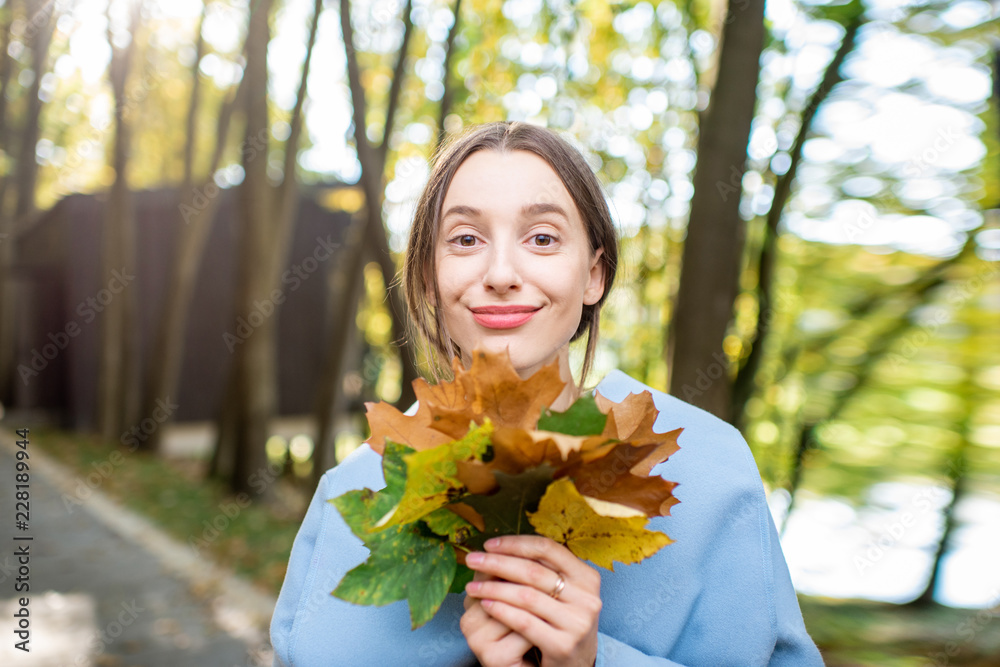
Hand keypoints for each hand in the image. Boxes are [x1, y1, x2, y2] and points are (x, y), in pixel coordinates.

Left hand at [463, 536, 601, 666]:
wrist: (576, 663)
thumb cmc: (561, 620)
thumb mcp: (562, 591)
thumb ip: (540, 569)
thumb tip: (497, 548)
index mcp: (587, 577)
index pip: (548, 549)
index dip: (516, 543)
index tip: (489, 544)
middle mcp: (587, 598)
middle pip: (534, 571)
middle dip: (498, 563)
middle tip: (472, 559)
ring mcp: (577, 623)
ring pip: (526, 596)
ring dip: (493, 589)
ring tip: (472, 587)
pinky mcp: (562, 645)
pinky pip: (524, 622)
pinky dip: (501, 611)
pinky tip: (485, 605)